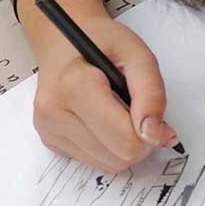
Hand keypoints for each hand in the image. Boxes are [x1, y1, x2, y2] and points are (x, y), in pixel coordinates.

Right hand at [31, 12, 177, 171]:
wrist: (62, 41)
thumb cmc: (99, 41)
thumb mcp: (136, 54)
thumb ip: (151, 94)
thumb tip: (156, 134)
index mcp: (73, 86)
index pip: (125, 140)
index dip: (150, 133)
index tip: (155, 117)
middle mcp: (53, 112)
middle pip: (118, 157)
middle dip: (138, 141)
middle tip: (138, 112)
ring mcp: (48, 129)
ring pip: (107, 164)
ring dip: (122, 145)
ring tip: (118, 113)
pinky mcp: (50, 140)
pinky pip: (93, 161)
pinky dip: (107, 146)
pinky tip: (102, 120)